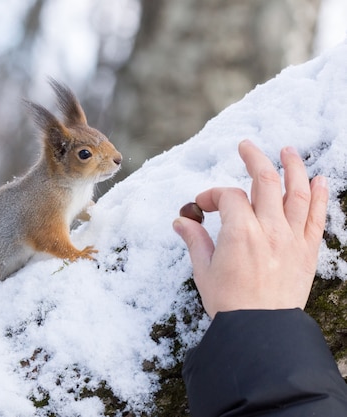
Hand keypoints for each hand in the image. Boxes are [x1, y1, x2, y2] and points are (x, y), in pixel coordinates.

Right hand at [173, 140, 328, 317]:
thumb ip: (194, 239)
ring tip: (288, 150)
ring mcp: (291, 239)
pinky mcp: (307, 251)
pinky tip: (319, 179)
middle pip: (265, 181)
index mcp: (240, 233)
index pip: (229, 197)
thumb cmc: (229, 303)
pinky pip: (317, 217)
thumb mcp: (203, 270)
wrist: (260, 330)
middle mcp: (269, 230)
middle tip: (246, 146)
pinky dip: (319, 196)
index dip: (213, 195)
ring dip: (293, 167)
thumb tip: (180, 221)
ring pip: (296, 192)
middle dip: (254, 159)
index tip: (202, 205)